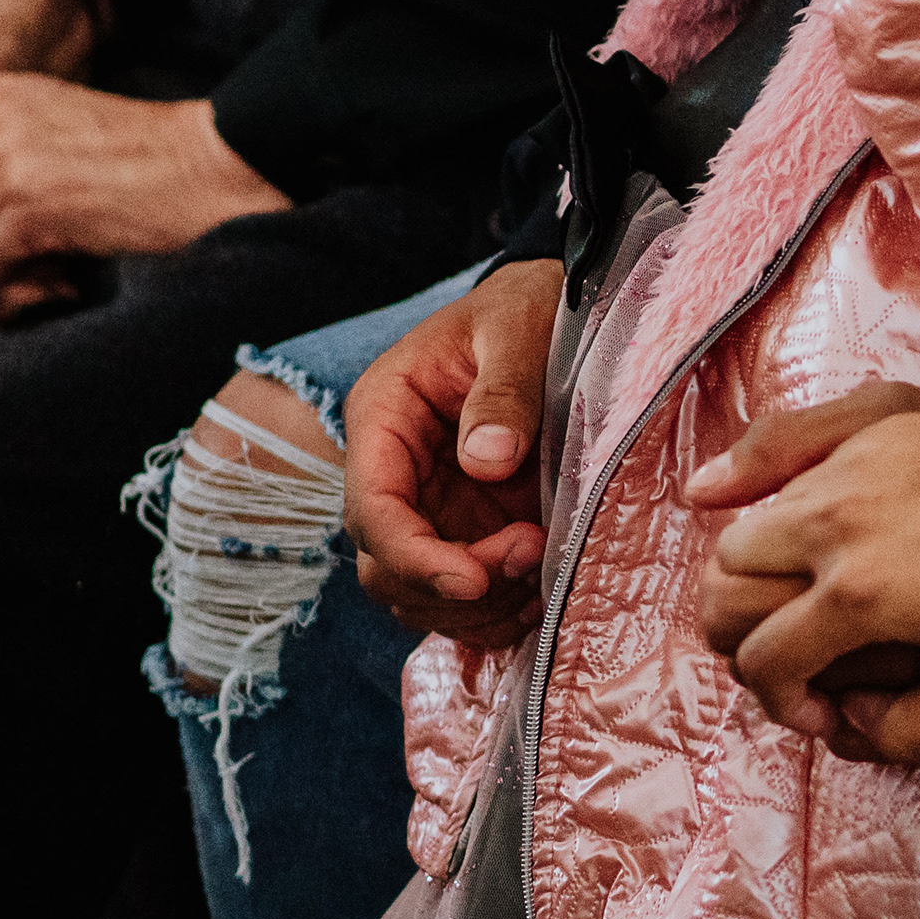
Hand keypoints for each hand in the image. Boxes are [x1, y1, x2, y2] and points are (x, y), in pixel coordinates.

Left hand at [0, 74, 289, 285]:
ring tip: (52, 280)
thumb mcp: (63, 143)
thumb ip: (3, 166)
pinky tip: (67, 282)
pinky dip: (17, 292)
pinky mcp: (19, 204)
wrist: (225, 168)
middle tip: (34, 276)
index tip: (23, 242)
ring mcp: (1, 160)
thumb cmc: (158, 170)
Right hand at [349, 260, 559, 647]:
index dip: (414, 557)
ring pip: (419, 591)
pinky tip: (538, 593)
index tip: (472, 580)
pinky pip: (462, 593)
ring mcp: (431, 504)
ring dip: (476, 607)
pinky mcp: (469, 525)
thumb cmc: (525, 307)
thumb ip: (504, 391)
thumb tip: (486, 460)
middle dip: (453, 584)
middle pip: (387, 564)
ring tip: (542, 574)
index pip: (372, 507)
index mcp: (385, 415)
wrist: (547, 311)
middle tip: (532, 554)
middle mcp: (395, 469)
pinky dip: (494, 611)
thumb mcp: (518, 328)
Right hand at [697, 387, 919, 761]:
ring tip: (790, 596)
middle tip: (788, 655)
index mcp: (861, 592)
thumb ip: (897, 734)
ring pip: (745, 523)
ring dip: (750, 570)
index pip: (763, 660)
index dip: (779, 703)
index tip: (822, 711)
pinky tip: (734, 497)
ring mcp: (851, 463)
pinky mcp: (874, 422)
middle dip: (741, 635)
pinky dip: (750, 479)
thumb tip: (840, 720)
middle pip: (724, 585)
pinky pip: (782, 446)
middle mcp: (837, 521)